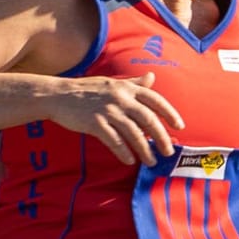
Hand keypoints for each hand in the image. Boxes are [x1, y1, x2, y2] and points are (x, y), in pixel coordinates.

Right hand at [63, 72, 185, 166]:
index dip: (170, 113)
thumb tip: (152, 77)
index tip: (180, 126)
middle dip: (161, 137)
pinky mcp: (94, 123)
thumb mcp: (112, 82)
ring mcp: (107, 111)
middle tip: (168, 151)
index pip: (155, 100)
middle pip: (148, 119)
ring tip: (151, 162)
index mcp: (127, 88)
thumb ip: (134, 82)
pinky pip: (114, 141)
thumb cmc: (87, 90)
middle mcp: (120, 98)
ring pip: (133, 133)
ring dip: (144, 149)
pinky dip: (123, 152)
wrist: (58, 95)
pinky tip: (130, 161)